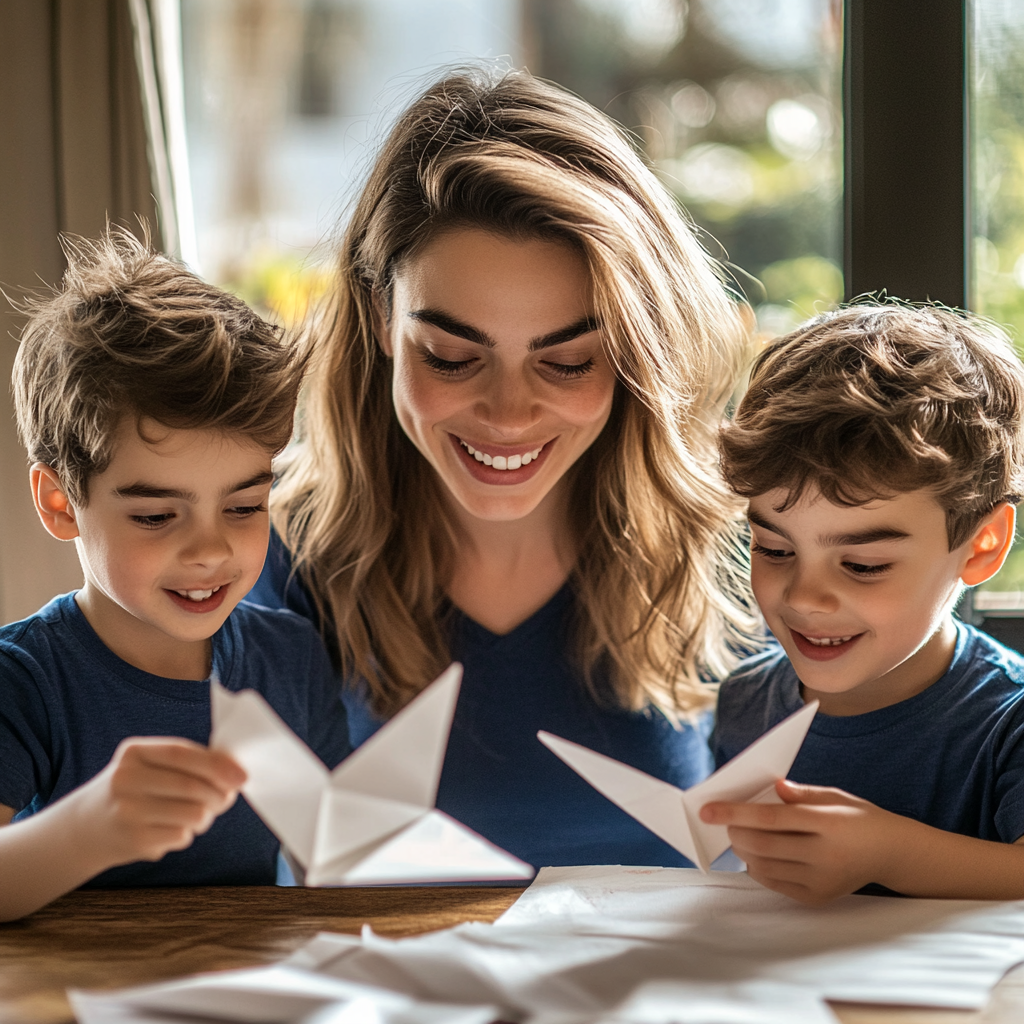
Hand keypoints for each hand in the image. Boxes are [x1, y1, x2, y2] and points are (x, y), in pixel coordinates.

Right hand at [75, 738, 245, 865]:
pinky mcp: (134, 841)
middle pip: (192, 786)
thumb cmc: (134, 789)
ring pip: (193, 814)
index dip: (217, 764)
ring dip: (205, 817)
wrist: (84, 827)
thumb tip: (235, 772)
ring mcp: (127, 812)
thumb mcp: (149, 765)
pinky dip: (186, 833)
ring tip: (194, 815)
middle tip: (226, 799)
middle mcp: (125, 780)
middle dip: (220, 794)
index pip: (182, 754)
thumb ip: (188, 762)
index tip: (242, 776)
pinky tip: (169, 829)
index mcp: (133, 752)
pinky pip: (182, 835)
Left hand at [699, 779, 914, 903]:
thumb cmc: (857, 818)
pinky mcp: (819, 897)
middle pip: (764, 845)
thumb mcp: (834, 796)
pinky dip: (758, 869)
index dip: (735, 812)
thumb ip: (799, 794)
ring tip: (738, 836)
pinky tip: (755, 855)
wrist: (893, 853)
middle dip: (735, 832)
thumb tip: (768, 789)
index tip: (708, 809)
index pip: (771, 817)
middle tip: (722, 821)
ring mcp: (823, 880)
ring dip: (743, 850)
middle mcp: (826, 855)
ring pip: (766, 866)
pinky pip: (777, 884)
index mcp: (829, 823)